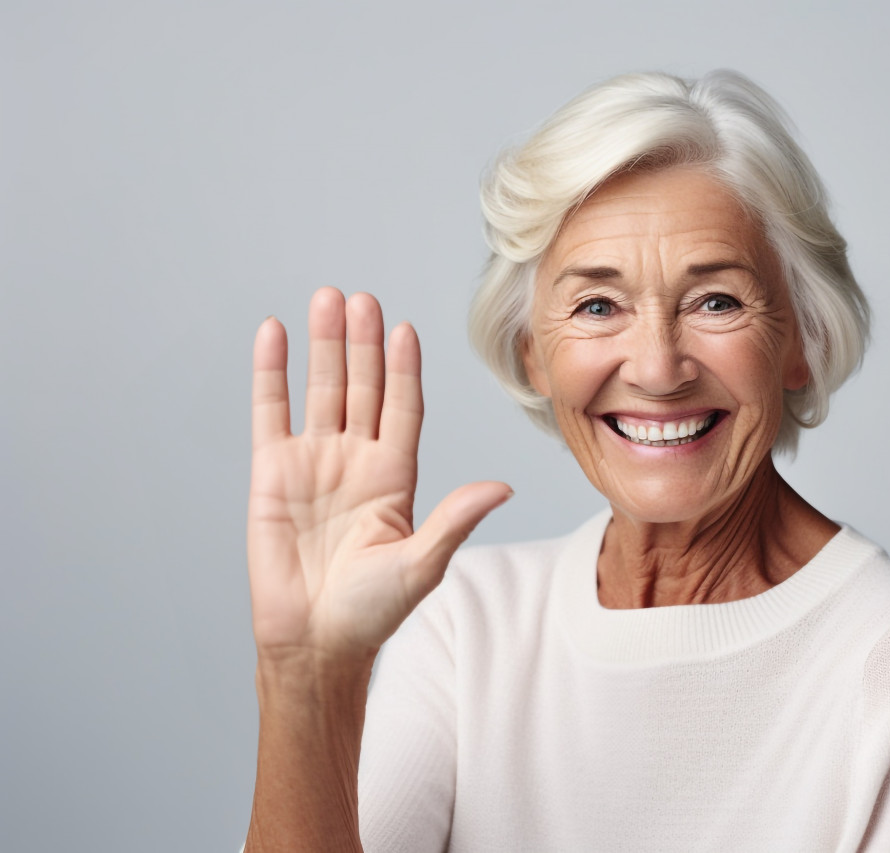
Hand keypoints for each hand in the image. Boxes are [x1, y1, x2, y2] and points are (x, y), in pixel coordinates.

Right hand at [247, 288, 510, 665]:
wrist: (315, 642)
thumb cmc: (372, 612)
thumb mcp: (422, 563)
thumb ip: (454, 519)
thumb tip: (502, 487)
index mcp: (396, 475)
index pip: (403, 407)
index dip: (404, 369)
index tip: (405, 331)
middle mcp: (357, 459)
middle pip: (364, 386)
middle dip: (363, 342)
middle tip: (361, 298)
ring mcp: (314, 461)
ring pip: (321, 388)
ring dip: (324, 345)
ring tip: (327, 299)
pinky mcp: (272, 472)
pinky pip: (271, 411)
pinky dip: (272, 373)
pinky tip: (274, 334)